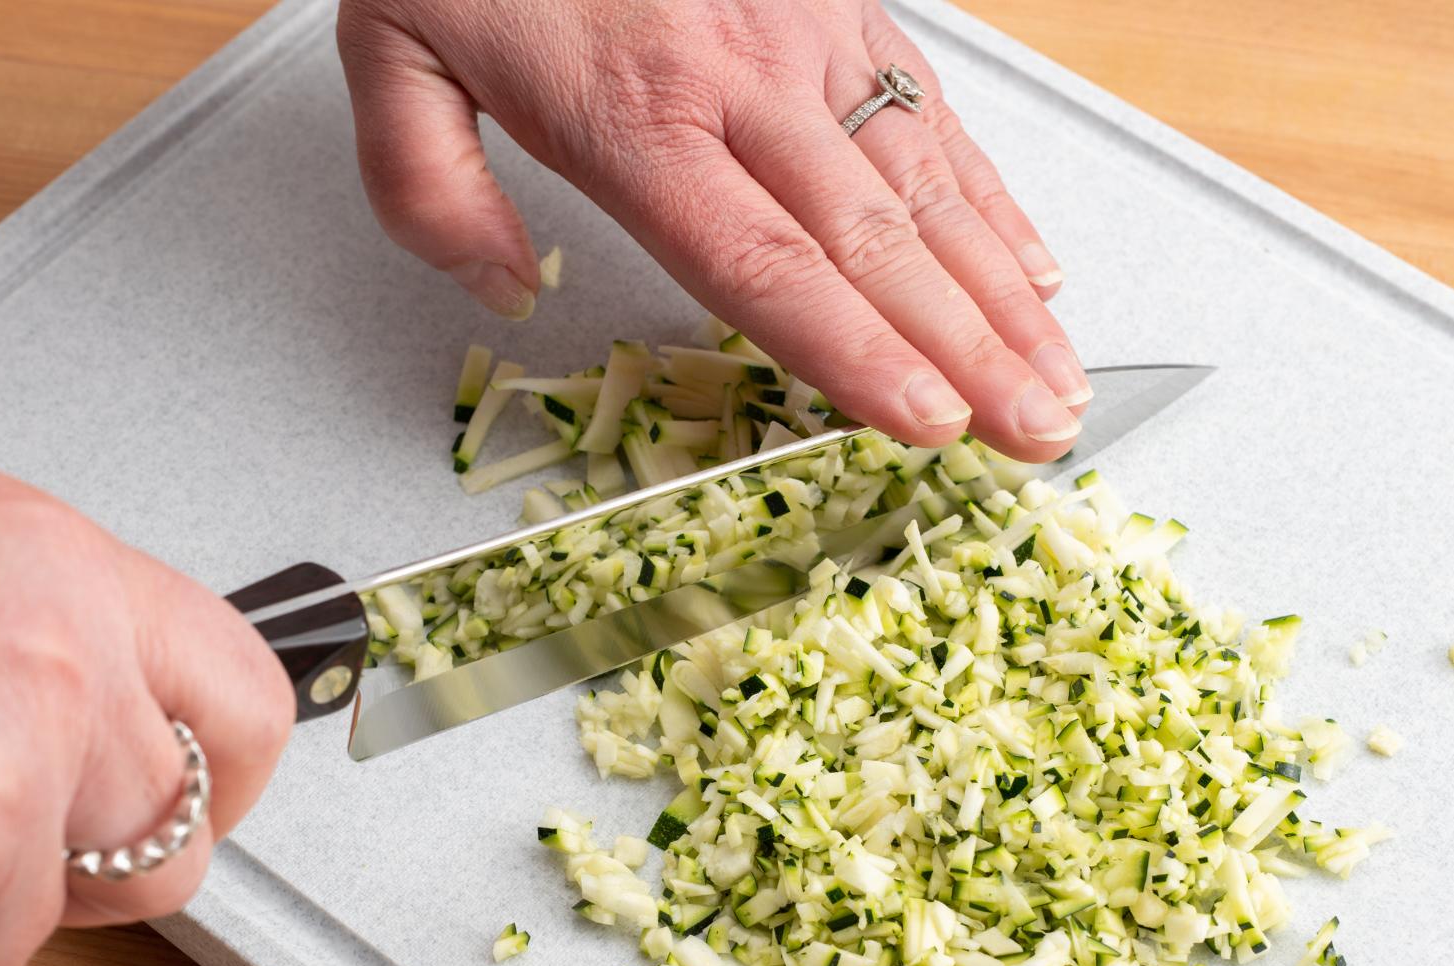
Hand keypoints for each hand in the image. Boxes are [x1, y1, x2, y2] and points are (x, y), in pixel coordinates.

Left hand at [337, 0, 1089, 460]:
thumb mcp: (393, 55)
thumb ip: (429, 191)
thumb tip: (508, 292)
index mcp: (637, 115)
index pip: (765, 265)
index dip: (856, 352)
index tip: (928, 423)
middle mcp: (743, 80)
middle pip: (875, 243)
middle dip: (971, 352)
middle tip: (1038, 434)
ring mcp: (809, 36)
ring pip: (929, 186)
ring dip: (1006, 294)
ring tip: (1060, 379)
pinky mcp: (843, 2)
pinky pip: (936, 114)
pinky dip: (994, 199)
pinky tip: (1037, 269)